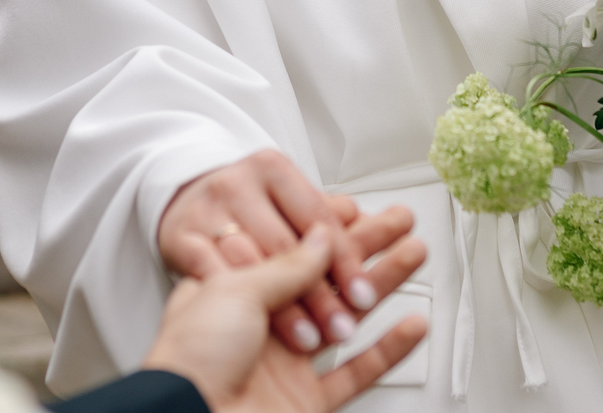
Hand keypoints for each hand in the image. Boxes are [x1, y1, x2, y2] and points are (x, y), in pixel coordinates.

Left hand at [144, 221, 428, 412]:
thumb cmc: (189, 360)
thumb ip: (286, 264)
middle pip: (324, 275)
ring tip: (413, 254)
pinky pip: (357, 372)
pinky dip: (387, 350)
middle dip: (365, 246)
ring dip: (382, 283)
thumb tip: (321, 235)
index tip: (360, 208)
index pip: (292, 247)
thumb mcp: (235, 290)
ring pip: (346, 315)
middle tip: (398, 222)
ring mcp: (285, 362)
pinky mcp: (306, 400)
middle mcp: (261, 324)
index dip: (327, 226)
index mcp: (235, 290)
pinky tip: (410, 325)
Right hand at [159, 150, 370, 352]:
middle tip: (344, 327)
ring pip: (251, 264)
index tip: (364, 294)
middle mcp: (238, 184)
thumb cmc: (244, 207)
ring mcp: (205, 210)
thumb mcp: (285, 202)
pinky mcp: (178, 237)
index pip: (319, 219)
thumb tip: (372, 225)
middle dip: (320, 294)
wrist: (180, 201)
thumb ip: (327, 218)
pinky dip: (239, 303)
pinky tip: (257, 327)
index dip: (345, 261)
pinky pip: (211, 272)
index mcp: (272, 170)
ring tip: (310, 339)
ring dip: (284, 309)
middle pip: (287, 246)